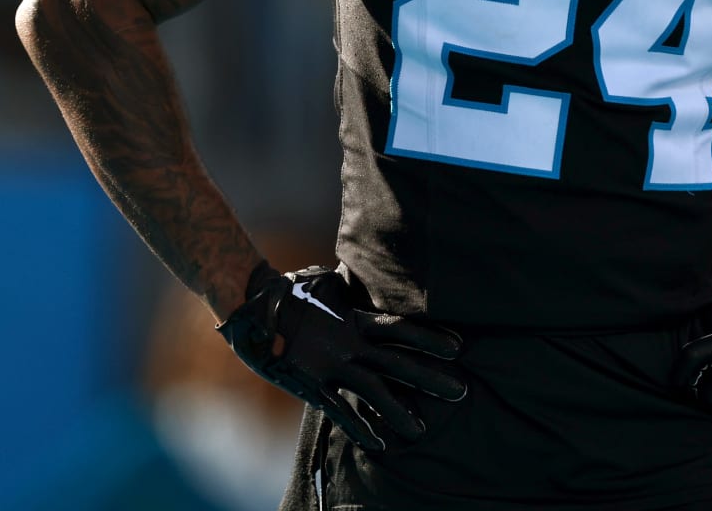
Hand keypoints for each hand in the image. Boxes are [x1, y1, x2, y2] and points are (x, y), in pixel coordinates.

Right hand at [217, 263, 466, 450]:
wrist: (250, 304)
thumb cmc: (292, 290)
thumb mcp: (329, 284)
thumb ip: (353, 287)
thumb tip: (371, 268)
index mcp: (354, 317)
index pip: (400, 328)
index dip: (429, 337)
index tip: (458, 347)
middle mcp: (348, 342)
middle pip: (397, 362)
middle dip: (429, 377)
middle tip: (461, 392)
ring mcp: (329, 365)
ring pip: (372, 391)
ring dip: (398, 410)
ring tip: (422, 430)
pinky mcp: (309, 383)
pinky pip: (338, 409)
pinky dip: (358, 426)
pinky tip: (379, 443)